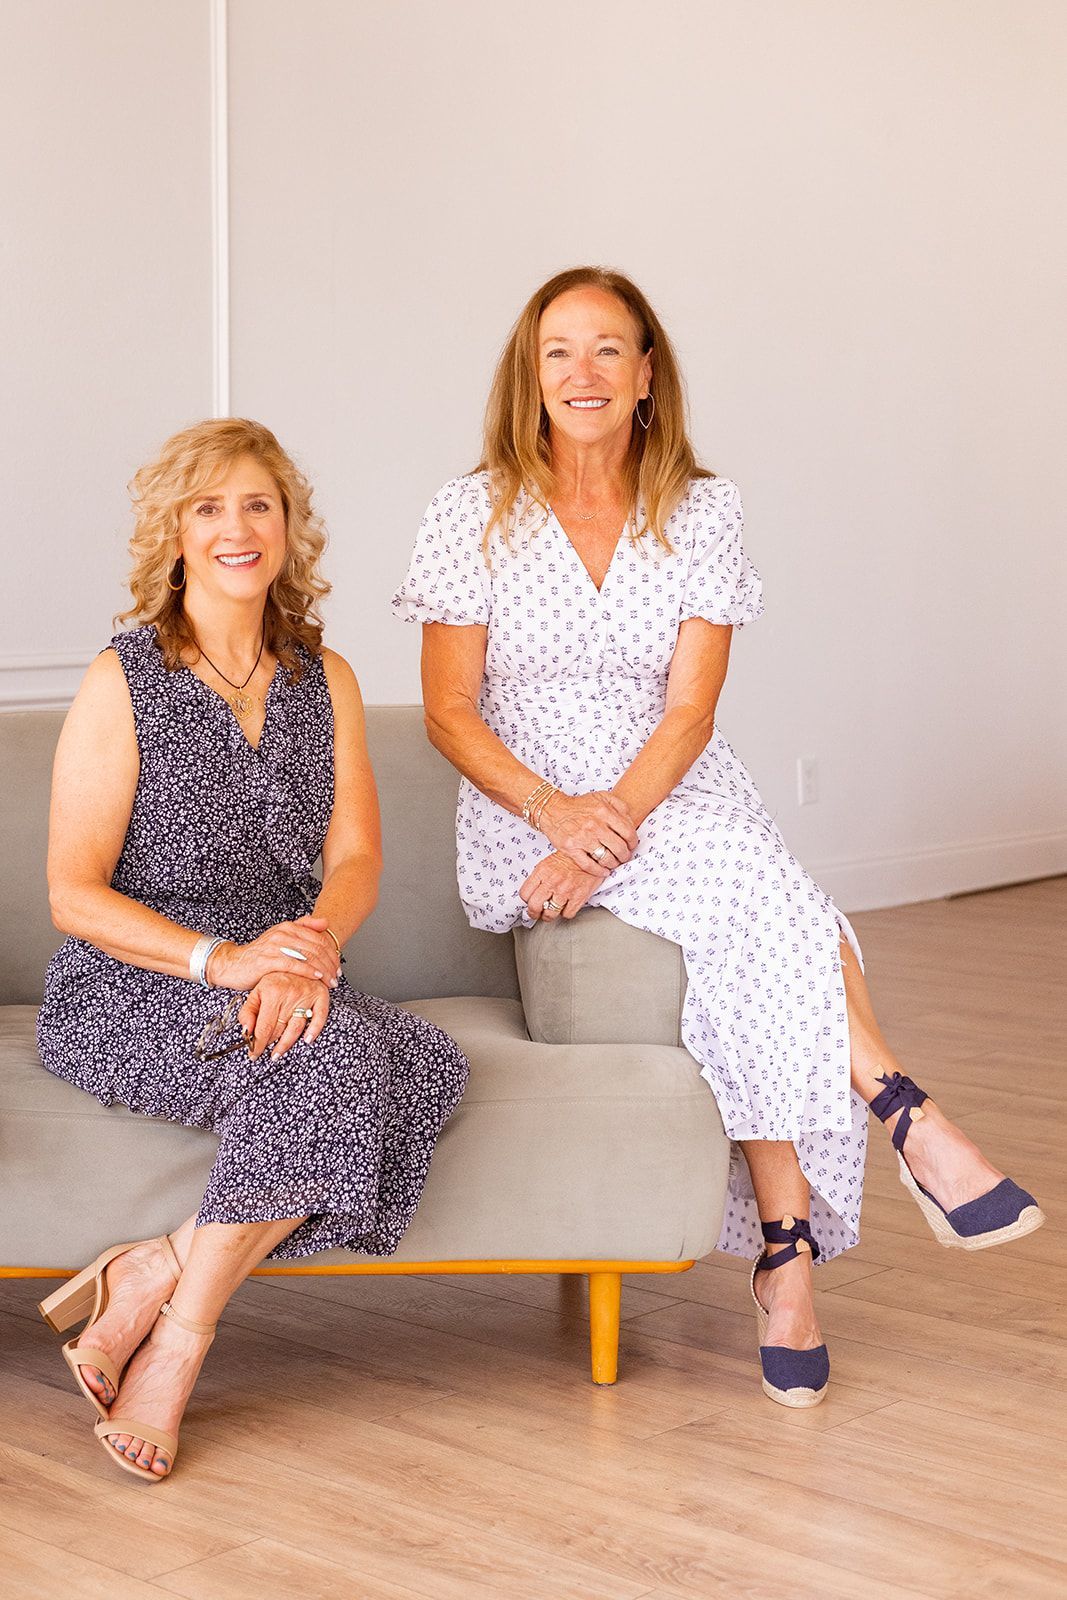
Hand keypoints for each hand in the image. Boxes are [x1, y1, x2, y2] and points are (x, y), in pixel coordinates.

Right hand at [208, 917, 341, 990]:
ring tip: (331, 982)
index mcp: (288, 927)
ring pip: (308, 956)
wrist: (234, 964)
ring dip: (324, 970)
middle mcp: (282, 934)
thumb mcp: (281, 937)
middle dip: (331, 964)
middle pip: (316, 948)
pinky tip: (317, 978)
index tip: (338, 967)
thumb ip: (303, 927)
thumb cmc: (261, 954)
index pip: (319, 939)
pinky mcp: (268, 960)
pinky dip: (309, 971)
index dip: (332, 954)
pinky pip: (294, 965)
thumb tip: (325, 922)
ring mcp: (275, 946)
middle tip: (337, 977)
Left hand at [238, 973, 330, 1059]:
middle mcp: (289, 994)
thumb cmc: (275, 977)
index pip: (263, 1027)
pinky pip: (320, 1017)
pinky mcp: (320, 995)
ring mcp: (306, 995)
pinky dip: (315, 1030)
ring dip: (286, 1044)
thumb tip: (246, 1031)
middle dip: (269, 1044)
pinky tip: (307, 1039)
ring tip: (277, 1053)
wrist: (296, 957)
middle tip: (263, 1052)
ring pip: (296, 1028)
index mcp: (271, 992)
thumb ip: (248, 1011)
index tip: (253, 1054)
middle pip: (278, 1030)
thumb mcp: (256, 991)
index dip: (257, 1044)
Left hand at [520, 852, 601, 921]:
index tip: (529, 902)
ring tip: (550, 913)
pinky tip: (566, 907)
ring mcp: (565, 891)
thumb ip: (539, 877)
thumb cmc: (571, 857)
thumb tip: (532, 892)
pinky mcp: (578, 897)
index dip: (526, 900)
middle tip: (536, 913)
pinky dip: (566, 913)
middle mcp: (552, 882)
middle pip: (534, 906)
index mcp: (542, 872)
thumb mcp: (549, 862)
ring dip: (549, 916)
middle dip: (534, 913)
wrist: (592, 854)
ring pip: (550, 914)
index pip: (525, 893)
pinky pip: (567, 914)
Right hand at [537, 790, 637, 871]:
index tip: (631, 846)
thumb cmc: (579, 806)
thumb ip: (619, 806)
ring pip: (606, 858)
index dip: (633, 842)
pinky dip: (599, 871)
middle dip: (625, 855)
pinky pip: (589, 866)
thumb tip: (631, 822)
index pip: (628, 832)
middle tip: (624, 857)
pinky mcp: (571, 849)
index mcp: (604, 812)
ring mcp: (582, 838)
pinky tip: (604, 871)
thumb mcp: (602, 797)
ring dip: (613, 864)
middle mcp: (594, 825)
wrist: (553, 810)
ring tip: (614, 863)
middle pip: (619, 848)